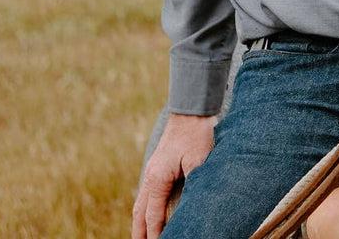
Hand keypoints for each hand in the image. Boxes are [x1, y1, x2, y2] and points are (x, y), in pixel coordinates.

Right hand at [131, 112, 216, 238]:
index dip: (154, 234)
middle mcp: (150, 176)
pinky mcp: (156, 164)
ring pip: (140, 203)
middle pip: (140, 213)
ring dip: (139, 221)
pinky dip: (144, 207)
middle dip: (140, 233)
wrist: (190, 111)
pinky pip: (146, 192)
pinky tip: (149, 211)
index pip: (153, 216)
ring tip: (141, 236)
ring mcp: (151, 170)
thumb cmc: (196, 135)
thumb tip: (191, 206)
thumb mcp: (198, 161)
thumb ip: (193, 185)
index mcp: (158, 179)